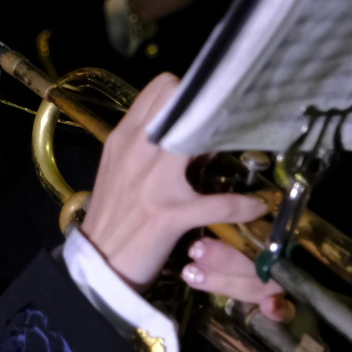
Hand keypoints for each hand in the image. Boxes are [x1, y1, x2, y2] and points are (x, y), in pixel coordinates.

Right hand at [78, 74, 288, 318]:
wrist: (98, 264)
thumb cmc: (113, 215)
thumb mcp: (120, 169)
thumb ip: (148, 146)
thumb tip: (191, 134)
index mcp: (125, 136)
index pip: (163, 87)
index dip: (190, 95)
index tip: (205, 113)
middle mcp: (138, 149)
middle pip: (185, 100)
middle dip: (212, 111)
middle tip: (227, 130)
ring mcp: (155, 181)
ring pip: (203, 139)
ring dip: (231, 145)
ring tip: (241, 158)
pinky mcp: (171, 214)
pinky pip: (221, 203)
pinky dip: (243, 206)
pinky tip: (254, 208)